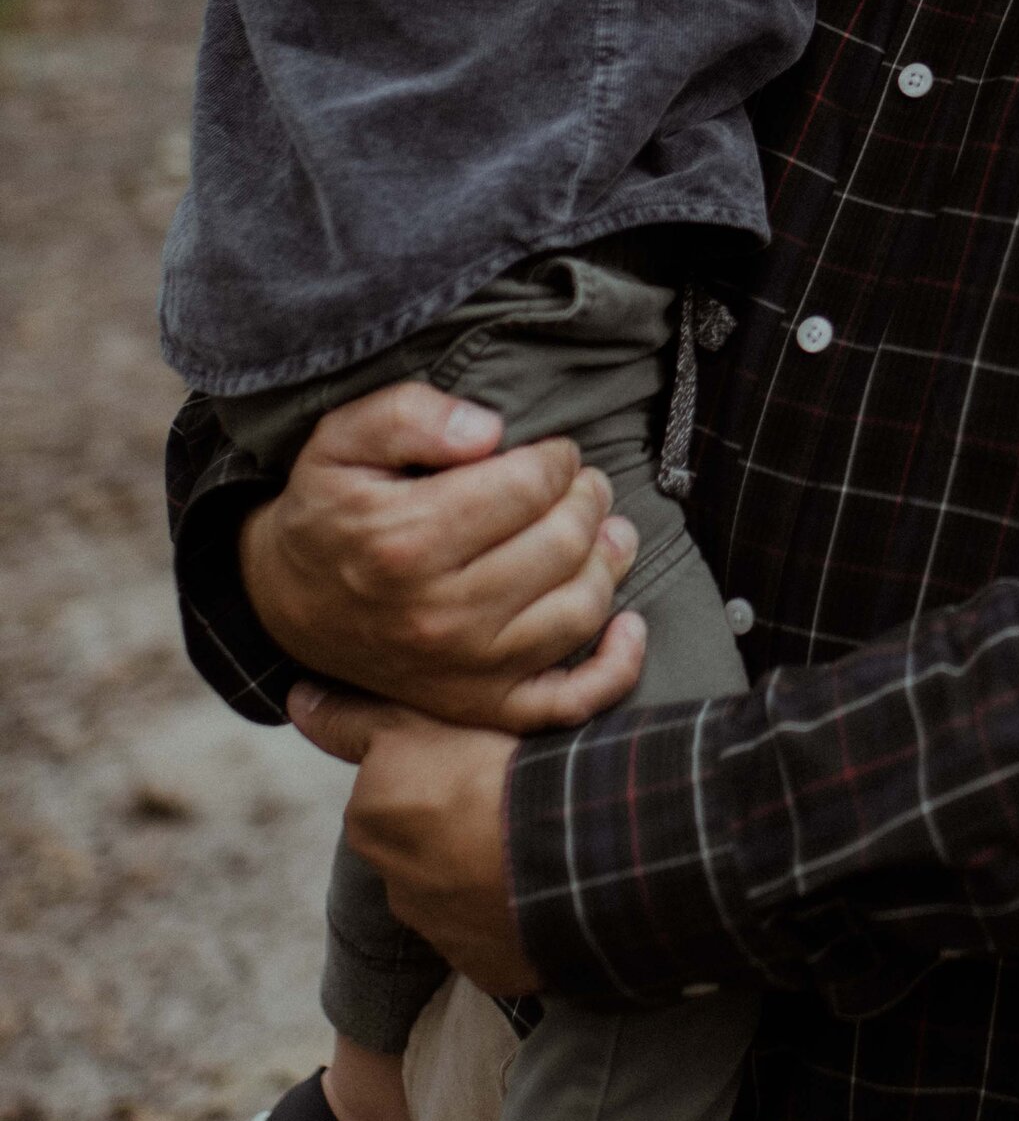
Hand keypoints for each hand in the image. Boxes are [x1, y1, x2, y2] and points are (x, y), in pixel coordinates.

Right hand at [238, 383, 646, 731]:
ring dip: (608, 560)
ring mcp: (464, 669)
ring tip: (601, 527)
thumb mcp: (340, 441)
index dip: (555, 458)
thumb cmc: (328, 512)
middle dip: (586, 498)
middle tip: (579, 483)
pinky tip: (629, 623)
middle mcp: (440, 614)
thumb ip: (407, 415)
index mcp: (408, 540)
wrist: (287, 603)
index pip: (529, 486)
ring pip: (579, 609)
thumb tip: (490, 429)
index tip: (549, 452)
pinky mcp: (480, 705)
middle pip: (563, 542)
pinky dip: (616, 665)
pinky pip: (570, 700)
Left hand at [287, 685, 536, 996]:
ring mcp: (441, 932)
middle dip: (452, 831)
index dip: (434, 774)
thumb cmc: (491, 772)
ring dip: (482, 874)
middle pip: (420, 848)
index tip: (473, 763)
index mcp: (372, 823)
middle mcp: (394, 884)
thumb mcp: (416, 724)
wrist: (566, 850)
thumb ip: (354, 718)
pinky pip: (497, 937)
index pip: (390, 795)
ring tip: (531, 845)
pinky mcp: (486, 968)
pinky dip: (512, 915)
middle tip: (503, 802)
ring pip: (457, 894)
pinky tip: (542, 885)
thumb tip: (297, 699)